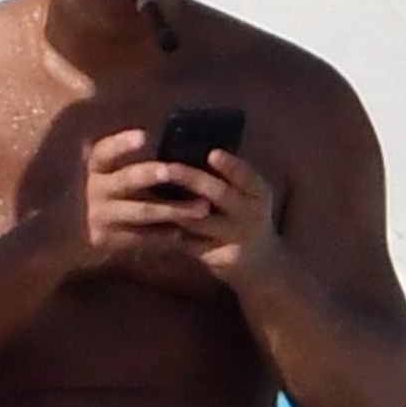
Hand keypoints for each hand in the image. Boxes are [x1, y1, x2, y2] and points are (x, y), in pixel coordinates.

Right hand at [48, 129, 211, 274]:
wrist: (60, 238)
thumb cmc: (90, 198)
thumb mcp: (95, 175)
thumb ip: (119, 162)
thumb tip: (158, 137)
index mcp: (93, 169)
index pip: (104, 152)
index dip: (122, 143)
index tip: (144, 136)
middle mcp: (95, 190)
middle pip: (126, 180)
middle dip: (151, 175)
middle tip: (174, 171)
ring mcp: (102, 217)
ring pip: (141, 211)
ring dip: (173, 210)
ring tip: (202, 208)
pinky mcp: (109, 240)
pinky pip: (141, 238)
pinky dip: (164, 236)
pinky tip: (186, 234)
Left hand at [155, 148, 279, 283]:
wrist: (258, 261)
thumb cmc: (244, 213)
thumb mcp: (247, 194)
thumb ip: (226, 176)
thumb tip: (188, 145)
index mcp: (258, 192)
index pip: (247, 176)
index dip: (230, 165)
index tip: (212, 153)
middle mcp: (251, 214)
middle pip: (219, 194)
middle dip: (191, 179)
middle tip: (167, 167)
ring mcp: (233, 237)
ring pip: (198, 220)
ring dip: (172, 206)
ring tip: (148, 190)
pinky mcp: (216, 256)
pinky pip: (186, 241)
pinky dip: (166, 229)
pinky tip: (147, 218)